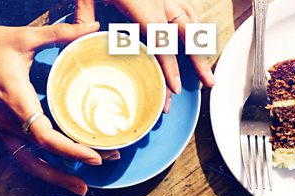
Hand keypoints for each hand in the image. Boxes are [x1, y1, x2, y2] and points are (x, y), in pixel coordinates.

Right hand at [0, 23, 119, 195]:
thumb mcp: (24, 37)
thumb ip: (60, 34)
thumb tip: (91, 29)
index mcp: (17, 101)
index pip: (46, 136)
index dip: (71, 150)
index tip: (95, 156)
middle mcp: (10, 122)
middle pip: (40, 160)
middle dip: (68, 172)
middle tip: (95, 176)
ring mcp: (4, 129)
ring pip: (29, 164)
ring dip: (55, 178)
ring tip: (79, 186)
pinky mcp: (3, 130)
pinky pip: (23, 156)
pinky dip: (43, 168)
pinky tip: (61, 171)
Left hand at [75, 0, 214, 112]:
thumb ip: (84, 14)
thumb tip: (87, 34)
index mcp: (141, 3)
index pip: (160, 42)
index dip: (169, 67)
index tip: (174, 87)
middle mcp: (160, 0)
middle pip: (187, 34)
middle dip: (199, 61)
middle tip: (209, 82)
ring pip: (191, 21)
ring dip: (199, 46)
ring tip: (205, 69)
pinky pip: (188, 9)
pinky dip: (194, 26)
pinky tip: (196, 40)